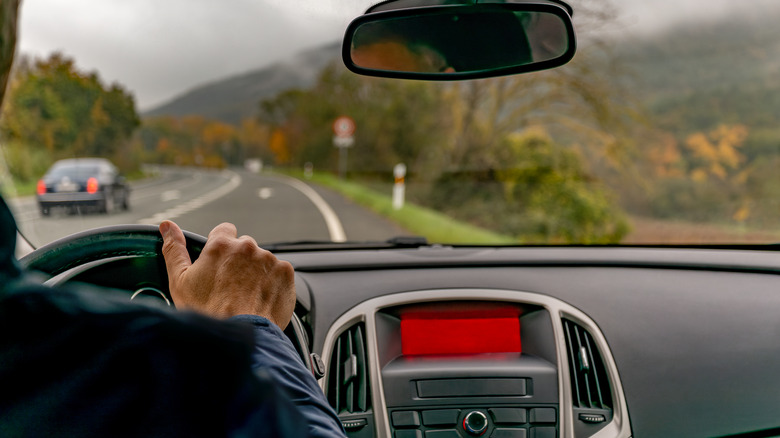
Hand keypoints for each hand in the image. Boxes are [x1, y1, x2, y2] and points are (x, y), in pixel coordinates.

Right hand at [159, 220, 295, 328]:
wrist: (237, 336)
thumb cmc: (207, 313)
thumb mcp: (180, 281)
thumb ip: (174, 249)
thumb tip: (167, 226)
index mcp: (221, 245)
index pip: (224, 230)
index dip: (221, 247)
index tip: (219, 263)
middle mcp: (247, 247)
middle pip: (244, 247)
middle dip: (239, 262)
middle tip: (230, 287)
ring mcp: (268, 259)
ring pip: (262, 261)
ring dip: (256, 273)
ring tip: (245, 297)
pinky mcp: (285, 274)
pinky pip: (279, 273)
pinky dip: (272, 283)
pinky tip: (260, 299)